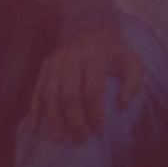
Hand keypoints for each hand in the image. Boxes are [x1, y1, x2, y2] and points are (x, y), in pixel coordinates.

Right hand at [27, 25, 143, 141]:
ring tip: (57, 138)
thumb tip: (123, 105)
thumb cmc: (112, 51)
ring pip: (49, 94)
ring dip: (52, 118)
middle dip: (73, 120)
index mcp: (94, 59)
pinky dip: (34, 109)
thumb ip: (133, 82)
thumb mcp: (131, 61)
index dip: (94, 112)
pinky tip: (34, 126)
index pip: (92, 90)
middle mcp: (71, 61)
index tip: (98, 130)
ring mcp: (55, 64)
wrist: (89, 27)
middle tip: (79, 139)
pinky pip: (37, 90)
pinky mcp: (44, 67)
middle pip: (69, 95)